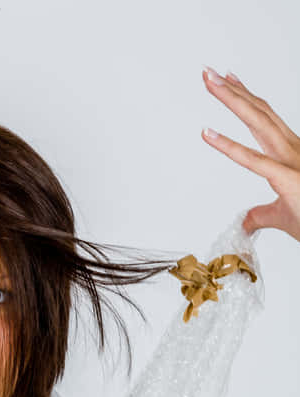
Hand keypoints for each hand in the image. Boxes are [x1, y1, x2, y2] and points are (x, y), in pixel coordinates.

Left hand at [201, 66, 299, 240]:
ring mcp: (289, 161)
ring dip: (231, 100)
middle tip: (209, 72)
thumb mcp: (282, 215)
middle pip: (258, 112)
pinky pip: (252, 159)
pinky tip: (207, 133)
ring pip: (257, 122)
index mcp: (289, 154)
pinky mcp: (285, 178)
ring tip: (209, 83)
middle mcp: (290, 150)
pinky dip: (227, 145)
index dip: (246, 98)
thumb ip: (262, 215)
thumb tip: (248, 222)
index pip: (265, 119)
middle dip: (233, 91)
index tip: (229, 81)